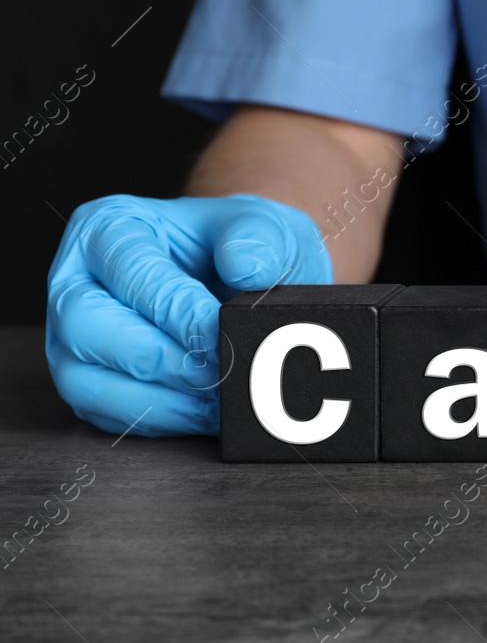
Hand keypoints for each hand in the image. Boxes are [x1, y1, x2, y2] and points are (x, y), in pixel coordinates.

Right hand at [46, 194, 331, 436]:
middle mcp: (75, 281)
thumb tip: (247, 269)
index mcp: (108, 227)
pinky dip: (158, 420)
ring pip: (83, 379)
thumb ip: (256, 237)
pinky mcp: (87, 379)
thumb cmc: (237, 244)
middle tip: (218, 373)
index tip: (221, 334)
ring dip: (156, 400)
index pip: (130, 270)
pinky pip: (104, 413)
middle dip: (157, 358)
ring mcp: (72, 336)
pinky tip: (205, 415)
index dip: (176, 308)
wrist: (242, 271)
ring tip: (216, 400)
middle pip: (86, 326)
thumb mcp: (259, 223)